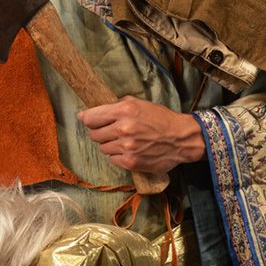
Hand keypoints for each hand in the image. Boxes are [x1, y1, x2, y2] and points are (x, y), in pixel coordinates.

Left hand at [78, 96, 205, 175]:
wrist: (181, 139)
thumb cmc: (161, 119)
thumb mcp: (140, 104)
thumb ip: (117, 106)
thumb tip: (91, 112)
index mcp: (125, 111)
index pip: (91, 117)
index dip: (86, 118)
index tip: (85, 119)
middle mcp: (123, 128)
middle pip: (94, 134)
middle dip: (100, 132)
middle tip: (112, 131)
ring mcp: (126, 147)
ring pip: (103, 148)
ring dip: (110, 144)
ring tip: (124, 141)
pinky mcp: (130, 162)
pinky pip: (112, 159)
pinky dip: (118, 156)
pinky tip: (130, 150)